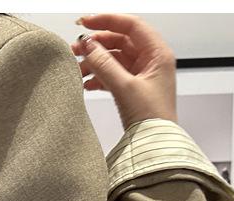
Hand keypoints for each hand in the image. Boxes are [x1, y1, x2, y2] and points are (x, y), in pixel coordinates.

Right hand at [70, 14, 176, 129]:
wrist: (155, 145)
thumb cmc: (151, 119)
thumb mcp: (125, 88)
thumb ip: (104, 64)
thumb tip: (87, 45)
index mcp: (157, 53)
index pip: (130, 26)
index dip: (107, 21)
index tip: (85, 23)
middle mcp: (151, 60)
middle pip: (119, 41)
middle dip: (96, 44)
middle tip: (75, 49)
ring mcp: (141, 75)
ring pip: (113, 59)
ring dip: (94, 62)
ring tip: (77, 69)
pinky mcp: (132, 89)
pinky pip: (112, 75)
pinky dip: (98, 77)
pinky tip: (86, 83)